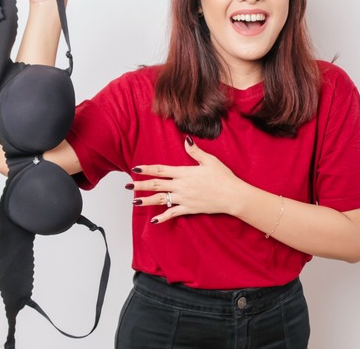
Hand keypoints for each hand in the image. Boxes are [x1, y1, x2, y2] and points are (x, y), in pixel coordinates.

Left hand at [128, 137, 245, 222]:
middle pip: (156, 185)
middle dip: (140, 185)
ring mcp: (184, 199)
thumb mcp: (210, 160)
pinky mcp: (189, 209)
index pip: (161, 170)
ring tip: (134, 202)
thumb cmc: (223, 177)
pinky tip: (154, 221)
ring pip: (160, 200)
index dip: (147, 169)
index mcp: (184, 173)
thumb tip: (186, 140)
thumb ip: (195, 151)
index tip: (136, 168)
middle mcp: (181, 186)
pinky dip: (162, 217)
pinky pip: (172, 214)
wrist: (232, 196)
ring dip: (146, 201)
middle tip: (127, 185)